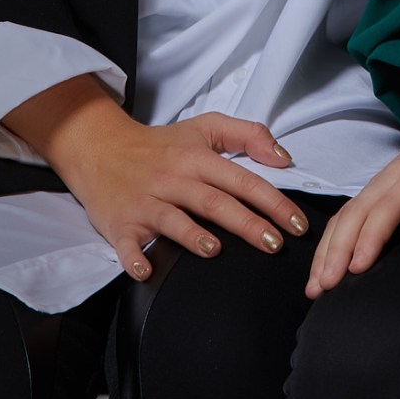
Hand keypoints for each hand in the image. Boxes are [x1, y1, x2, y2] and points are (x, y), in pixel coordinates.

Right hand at [2, 76, 306, 278]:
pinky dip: (135, 259)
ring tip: (216, 250)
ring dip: (192, 236)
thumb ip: (248, 135)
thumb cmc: (162, 144)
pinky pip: (126, 244)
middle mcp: (173, 180)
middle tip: (275, 245)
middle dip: (246, 224)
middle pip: (214, 202)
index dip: (272, 202)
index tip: (298, 224)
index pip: (242, 180)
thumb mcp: (205, 127)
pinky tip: (147, 271)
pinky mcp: (120, 224)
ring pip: (172, 220)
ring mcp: (145, 203)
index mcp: (197, 158)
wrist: (101, 148)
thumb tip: (284, 158)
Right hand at [304, 63, 399, 296]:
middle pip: (356, 212)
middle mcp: (392, 177)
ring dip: (327, 249)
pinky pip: (346, 216)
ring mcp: (380, 183)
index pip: (390, 206)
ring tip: (315, 287)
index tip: (358, 268)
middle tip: (325, 289)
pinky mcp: (375, 192)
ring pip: (344, 215)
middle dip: (337, 250)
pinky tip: (323, 268)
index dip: (372, 236)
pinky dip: (330, 241)